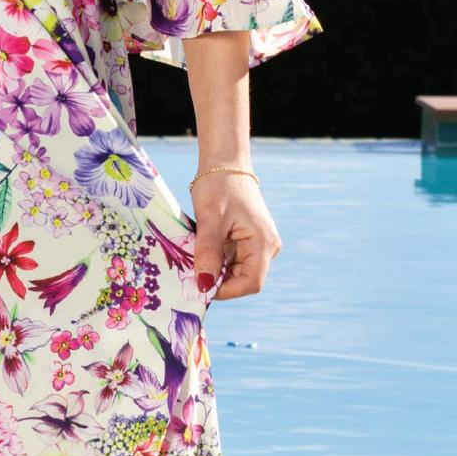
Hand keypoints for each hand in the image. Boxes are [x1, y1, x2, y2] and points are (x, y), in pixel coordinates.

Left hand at [190, 172, 281, 298]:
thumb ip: (208, 253)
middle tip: (190, 273)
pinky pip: (230, 260)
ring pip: (234, 272)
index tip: (199, 286)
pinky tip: (199, 250)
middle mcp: (266, 248)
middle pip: (242, 280)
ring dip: (213, 270)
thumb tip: (203, 286)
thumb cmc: (219, 186)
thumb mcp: (210, 219)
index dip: (226, 290)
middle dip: (217, 280)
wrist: (224, 164)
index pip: (251, 283)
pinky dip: (213, 260)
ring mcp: (257, 245)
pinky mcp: (246, 242)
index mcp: (264, 243)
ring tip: (193, 257)